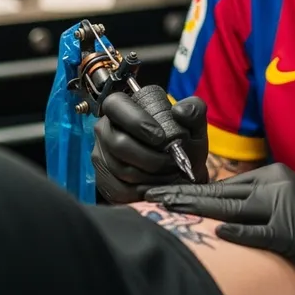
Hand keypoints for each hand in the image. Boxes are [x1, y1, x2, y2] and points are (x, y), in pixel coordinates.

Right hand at [92, 93, 208, 202]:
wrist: (181, 173)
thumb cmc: (184, 144)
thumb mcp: (194, 125)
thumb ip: (194, 110)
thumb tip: (179, 110)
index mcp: (123, 107)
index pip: (115, 105)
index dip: (136, 121)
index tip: (161, 137)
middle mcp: (105, 129)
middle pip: (119, 143)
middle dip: (151, 156)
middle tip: (172, 161)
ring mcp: (101, 156)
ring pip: (120, 169)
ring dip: (151, 174)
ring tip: (170, 173)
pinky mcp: (104, 181)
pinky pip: (119, 190)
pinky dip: (144, 190)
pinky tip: (159, 186)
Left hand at [146, 163, 294, 290]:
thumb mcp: (290, 201)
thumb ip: (258, 201)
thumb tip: (222, 210)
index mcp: (273, 174)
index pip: (224, 183)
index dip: (191, 188)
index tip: (163, 190)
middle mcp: (275, 183)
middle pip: (220, 192)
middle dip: (182, 195)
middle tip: (149, 196)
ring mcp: (283, 205)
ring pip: (231, 207)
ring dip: (196, 209)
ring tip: (167, 210)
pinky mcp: (291, 229)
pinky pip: (257, 231)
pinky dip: (237, 233)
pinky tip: (216, 233)